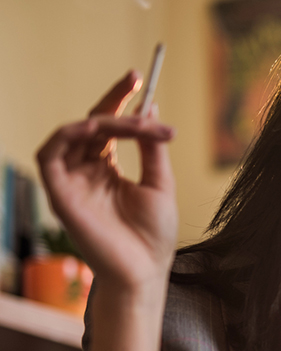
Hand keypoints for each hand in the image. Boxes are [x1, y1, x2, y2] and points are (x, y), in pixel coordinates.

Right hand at [36, 71, 176, 294]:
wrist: (145, 271)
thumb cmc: (153, 235)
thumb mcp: (160, 183)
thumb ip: (152, 147)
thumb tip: (152, 109)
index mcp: (108, 169)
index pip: (109, 127)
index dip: (120, 101)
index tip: (139, 79)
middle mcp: (86, 172)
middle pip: (92, 124)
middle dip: (113, 100)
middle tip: (136, 81)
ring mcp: (72, 182)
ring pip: (75, 134)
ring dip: (104, 120)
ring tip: (135, 123)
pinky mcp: (59, 194)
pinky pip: (50, 154)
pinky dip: (69, 135)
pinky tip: (96, 128)